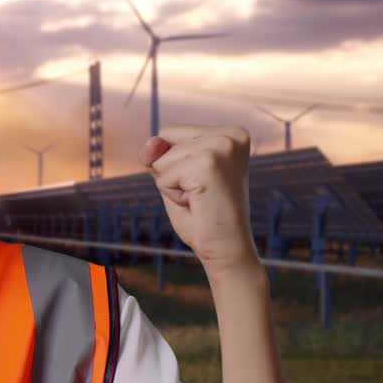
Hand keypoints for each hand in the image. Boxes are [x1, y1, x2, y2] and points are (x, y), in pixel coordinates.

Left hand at [138, 124, 258, 274]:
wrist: (227, 250)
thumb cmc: (203, 216)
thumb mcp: (175, 175)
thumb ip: (158, 154)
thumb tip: (151, 141)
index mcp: (231, 133)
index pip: (170, 132)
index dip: (174, 163)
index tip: (202, 183)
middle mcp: (231, 135)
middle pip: (164, 139)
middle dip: (171, 171)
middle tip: (201, 194)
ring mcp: (222, 147)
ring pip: (161, 159)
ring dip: (172, 185)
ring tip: (200, 200)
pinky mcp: (209, 163)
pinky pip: (163, 177)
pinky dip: (172, 195)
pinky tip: (198, 205)